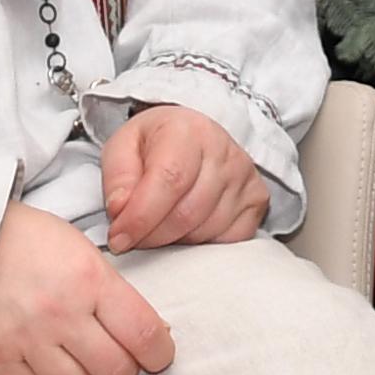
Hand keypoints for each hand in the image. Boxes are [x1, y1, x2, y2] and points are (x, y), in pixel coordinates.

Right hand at [0, 203, 176, 374]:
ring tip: (77, 360)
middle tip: (111, 355)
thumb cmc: (39, 247)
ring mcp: (21, 338)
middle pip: (114, 370)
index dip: (160, 354)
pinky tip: (49, 369)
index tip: (158, 356)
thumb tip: (155, 340)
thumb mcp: (89, 256)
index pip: (143, 334)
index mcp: (88, 279)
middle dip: (122, 368)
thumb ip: (119, 299)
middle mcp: (57, 312)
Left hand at [103, 105, 270, 253]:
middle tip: (132, 236)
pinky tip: (186, 227)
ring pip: (205, 230)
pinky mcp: (257, 200)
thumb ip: (117, 178)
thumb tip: (120, 211)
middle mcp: (224, 151)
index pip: (170, 180)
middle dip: (152, 235)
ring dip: (174, 240)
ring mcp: (245, 177)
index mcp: (188, 131)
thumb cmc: (156, 143)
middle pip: (187, 213)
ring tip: (159, 224)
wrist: (191, 136)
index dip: (141, 216)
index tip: (119, 237)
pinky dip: (201, 243)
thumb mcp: (123, 147)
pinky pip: (228, 240)